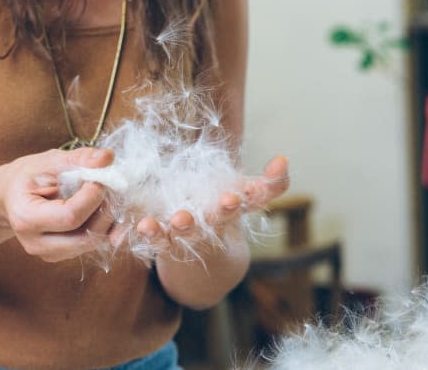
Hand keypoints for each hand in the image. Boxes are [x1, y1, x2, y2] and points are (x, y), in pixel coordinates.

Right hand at [0, 148, 113, 261]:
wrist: (11, 196)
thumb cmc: (29, 176)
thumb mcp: (49, 161)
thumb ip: (79, 159)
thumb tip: (107, 157)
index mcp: (26, 218)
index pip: (70, 216)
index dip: (93, 197)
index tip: (100, 177)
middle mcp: (35, 243)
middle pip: (85, 237)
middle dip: (105, 211)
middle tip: (109, 187)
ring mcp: (49, 254)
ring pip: (92, 243)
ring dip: (108, 220)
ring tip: (104, 195)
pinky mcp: (62, 256)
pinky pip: (91, 246)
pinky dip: (104, 228)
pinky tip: (101, 208)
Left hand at [135, 155, 289, 242]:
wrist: (205, 268)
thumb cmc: (225, 221)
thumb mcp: (248, 200)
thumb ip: (269, 184)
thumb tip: (284, 159)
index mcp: (234, 211)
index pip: (249, 202)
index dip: (251, 195)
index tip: (238, 195)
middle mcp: (214, 227)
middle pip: (219, 221)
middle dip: (222, 212)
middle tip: (225, 203)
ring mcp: (190, 239)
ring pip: (186, 235)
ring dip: (181, 227)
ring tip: (173, 221)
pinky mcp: (167, 245)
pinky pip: (159, 241)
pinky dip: (151, 234)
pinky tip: (144, 225)